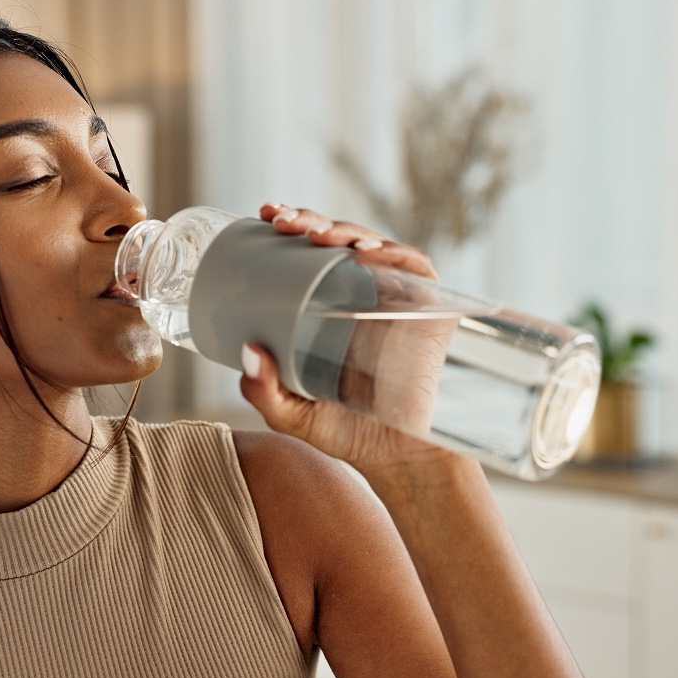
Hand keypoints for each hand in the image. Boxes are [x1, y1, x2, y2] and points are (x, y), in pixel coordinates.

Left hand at [239, 204, 461, 472]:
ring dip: (343, 229)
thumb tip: (247, 350)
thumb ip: (263, 391)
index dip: (290, 226)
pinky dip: (393, 253)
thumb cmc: (347, 433)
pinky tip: (365, 251)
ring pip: (373, 245)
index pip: (308, 254)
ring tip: (313, 233)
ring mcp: (397, 299)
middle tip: (278, 220)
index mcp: (328, 306)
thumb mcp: (290, 414)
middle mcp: (363, 294)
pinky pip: (415, 268)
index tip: (261, 216)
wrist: (401, 460)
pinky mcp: (430, 309)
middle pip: (337, 240)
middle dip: (308, 219)